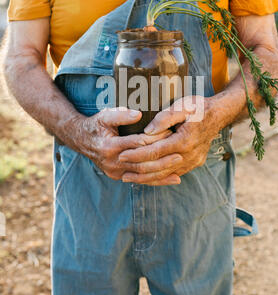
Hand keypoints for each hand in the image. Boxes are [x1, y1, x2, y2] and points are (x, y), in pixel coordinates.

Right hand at [63, 107, 177, 182]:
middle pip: (142, 162)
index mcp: (109, 146)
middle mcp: (112, 162)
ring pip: (142, 175)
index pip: (137, 143)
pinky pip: (140, 180)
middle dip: (161, 159)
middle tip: (180, 153)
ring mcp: (114, 172)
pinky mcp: (118, 176)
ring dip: (162, 172)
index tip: (170, 133)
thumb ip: (121, 115)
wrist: (81, 140)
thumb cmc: (96, 125)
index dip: (154, 138)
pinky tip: (173, 178)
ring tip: (179, 166)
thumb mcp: (105, 115)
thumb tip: (138, 114)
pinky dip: (157, 180)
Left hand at [119, 97, 220, 185]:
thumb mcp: (182, 105)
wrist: (219, 114)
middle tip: (121, 170)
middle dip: (137, 170)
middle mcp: (189, 154)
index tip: (122, 154)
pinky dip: (158, 178)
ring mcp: (193, 161)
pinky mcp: (194, 163)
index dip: (136, 154)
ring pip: (165, 175)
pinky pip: (174, 174)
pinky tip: (146, 178)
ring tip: (129, 178)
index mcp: (184, 140)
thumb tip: (147, 131)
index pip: (155, 151)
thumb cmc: (198, 107)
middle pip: (158, 167)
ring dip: (146, 178)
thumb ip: (164, 117)